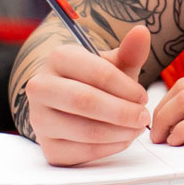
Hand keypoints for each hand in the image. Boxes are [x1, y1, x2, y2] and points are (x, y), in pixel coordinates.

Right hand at [23, 25, 151, 165]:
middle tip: (144, 117)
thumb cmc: (96, 82)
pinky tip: (122, 139)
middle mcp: (40, 87)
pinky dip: (110, 148)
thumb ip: (130, 52)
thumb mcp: (114, 65)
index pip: (96, 72)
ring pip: (84, 130)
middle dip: (122, 112)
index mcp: (58, 58)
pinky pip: (83, 152)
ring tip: (136, 128)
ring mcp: (39, 119)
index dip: (125, 87)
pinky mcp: (48, 147)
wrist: (71, 105)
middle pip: (84, 101)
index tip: (143, 97)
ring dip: (119, 132)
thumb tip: (142, 32)